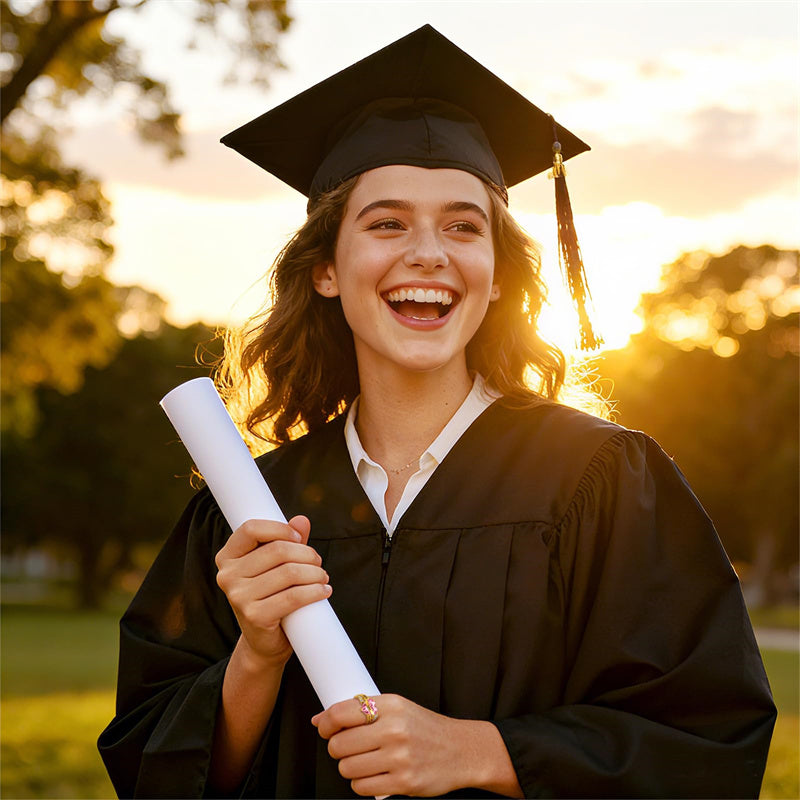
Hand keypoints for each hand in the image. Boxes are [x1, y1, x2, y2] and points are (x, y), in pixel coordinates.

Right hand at [215, 516, 330, 667]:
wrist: (263, 642)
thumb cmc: (270, 596)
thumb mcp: (275, 566)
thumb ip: (287, 541)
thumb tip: (302, 520)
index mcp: (227, 557)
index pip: (251, 529)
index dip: (279, 529)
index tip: (298, 538)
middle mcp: (227, 576)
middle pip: (277, 550)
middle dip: (306, 554)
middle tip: (318, 563)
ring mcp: (238, 597)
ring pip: (289, 572)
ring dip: (315, 573)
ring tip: (322, 577)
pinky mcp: (254, 616)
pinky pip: (293, 596)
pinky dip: (314, 592)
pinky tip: (324, 591)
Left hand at [311, 694, 480, 796]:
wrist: (461, 750)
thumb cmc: (424, 728)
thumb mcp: (397, 708)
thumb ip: (361, 711)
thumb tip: (319, 719)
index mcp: (391, 705)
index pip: (341, 713)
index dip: (326, 723)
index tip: (325, 728)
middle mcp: (394, 729)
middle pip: (339, 744)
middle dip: (338, 748)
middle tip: (349, 747)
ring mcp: (399, 757)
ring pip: (347, 768)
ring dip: (350, 767)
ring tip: (365, 761)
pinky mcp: (403, 783)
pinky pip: (362, 787)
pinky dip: (363, 783)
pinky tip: (375, 775)